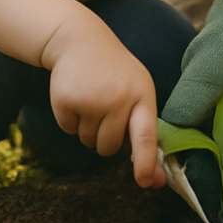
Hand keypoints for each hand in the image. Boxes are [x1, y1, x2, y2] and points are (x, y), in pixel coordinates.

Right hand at [45, 17, 162, 188]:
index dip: (146, 162)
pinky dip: (69, 119)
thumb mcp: (136, 91)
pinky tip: (75, 94)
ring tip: (90, 95)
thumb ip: (144, 133)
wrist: (79, 39)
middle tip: (103, 104)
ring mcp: (92, 99)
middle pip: (109, 147)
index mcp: (142, 94)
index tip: (147, 182)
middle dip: (104, 136)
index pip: (146, 134)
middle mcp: (119, 97)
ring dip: (87, 126)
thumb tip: (154, 182)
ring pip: (88, 141)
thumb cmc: (114, 72)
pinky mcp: (68, 100)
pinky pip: (68, 130)